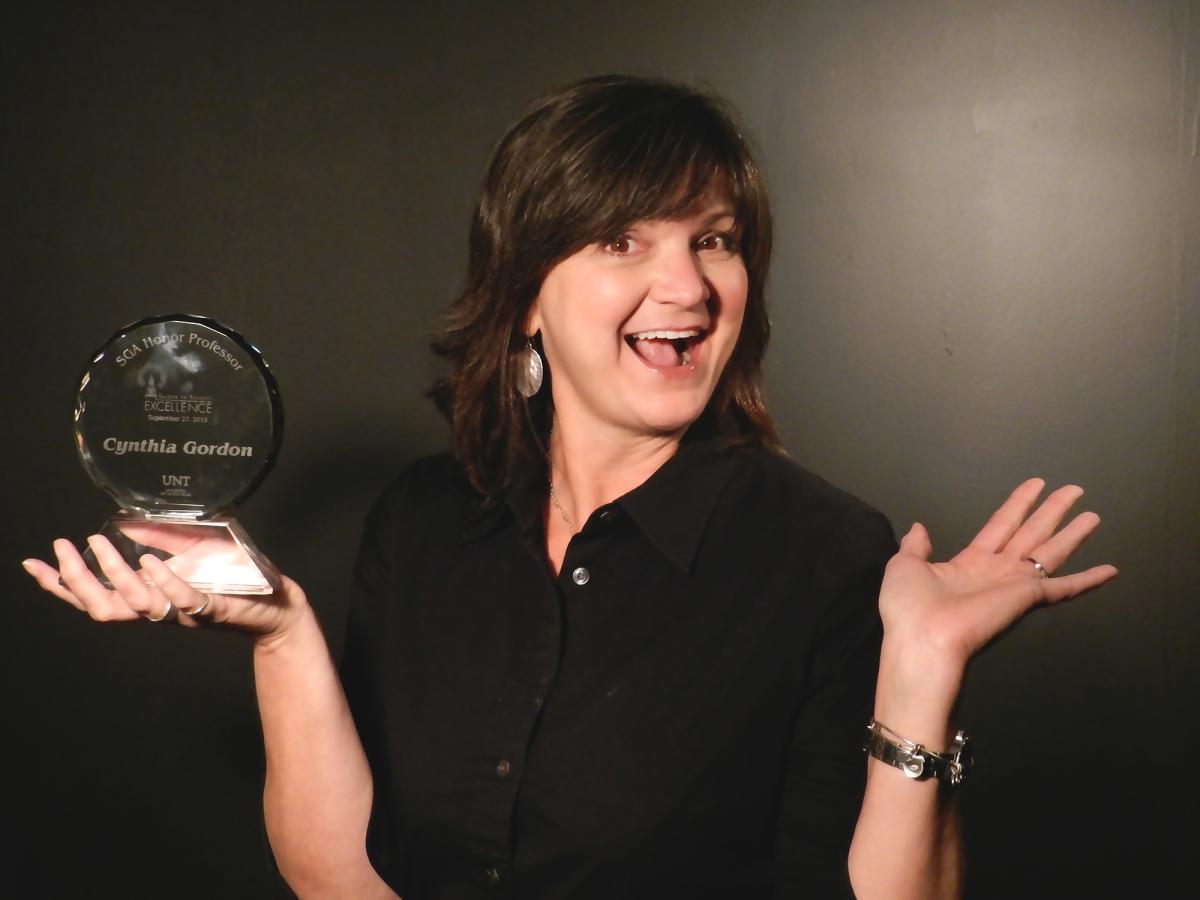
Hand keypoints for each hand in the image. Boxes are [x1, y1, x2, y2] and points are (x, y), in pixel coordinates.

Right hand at [23, 527, 307, 644]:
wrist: (279, 604)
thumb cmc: (235, 578)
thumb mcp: (192, 550)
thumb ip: (161, 538)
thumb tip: (125, 522)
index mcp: (151, 599)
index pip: (95, 599)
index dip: (62, 587)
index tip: (33, 564)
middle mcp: (161, 611)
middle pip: (104, 609)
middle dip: (75, 582)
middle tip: (62, 548)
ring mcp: (185, 612)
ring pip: (138, 605)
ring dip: (113, 574)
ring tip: (98, 545)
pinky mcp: (214, 609)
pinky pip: (183, 600)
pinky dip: (164, 580)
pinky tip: (149, 560)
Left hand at [878, 478, 1117, 683]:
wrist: (921, 639)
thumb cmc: (908, 607)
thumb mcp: (905, 566)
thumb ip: (916, 547)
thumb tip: (919, 528)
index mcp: (969, 563)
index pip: (1000, 525)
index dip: (1018, 504)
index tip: (1035, 485)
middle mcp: (996, 572)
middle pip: (1031, 532)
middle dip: (1052, 511)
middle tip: (1074, 490)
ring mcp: (1014, 585)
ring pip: (1051, 552)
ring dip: (1073, 533)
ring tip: (1093, 514)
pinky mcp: (1026, 599)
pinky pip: (1063, 588)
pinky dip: (1088, 580)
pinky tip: (1111, 570)